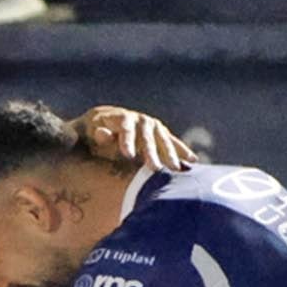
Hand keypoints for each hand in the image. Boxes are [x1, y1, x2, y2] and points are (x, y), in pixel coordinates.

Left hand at [77, 106, 194, 174]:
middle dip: (151, 153)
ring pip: (163, 140)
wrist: (107, 119)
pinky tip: (192, 160)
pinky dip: (182, 150)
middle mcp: (141, 120)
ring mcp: (154, 125)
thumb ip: (99, 133)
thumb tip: (102, 133)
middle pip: (147, 138)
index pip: (126, 130)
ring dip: (170, 154)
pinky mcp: (161, 132)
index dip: (127, 141)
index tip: (128, 156)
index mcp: (123, 118)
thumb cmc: (97, 129)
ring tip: (175, 168)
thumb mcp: (94, 129)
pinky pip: (173, 142)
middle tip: (155, 168)